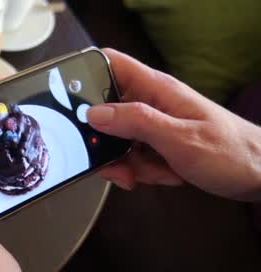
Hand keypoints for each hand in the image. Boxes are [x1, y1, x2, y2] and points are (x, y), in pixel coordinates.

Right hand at [87, 49, 260, 200]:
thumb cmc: (232, 152)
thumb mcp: (179, 138)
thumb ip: (136, 122)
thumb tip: (94, 113)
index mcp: (156, 89)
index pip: (111, 65)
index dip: (86, 75)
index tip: (69, 101)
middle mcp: (151, 103)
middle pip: (106, 111)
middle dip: (104, 140)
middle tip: (115, 160)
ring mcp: (154, 125)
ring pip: (117, 140)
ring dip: (125, 163)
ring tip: (147, 173)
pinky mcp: (158, 145)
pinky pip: (132, 157)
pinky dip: (140, 172)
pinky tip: (160, 177)